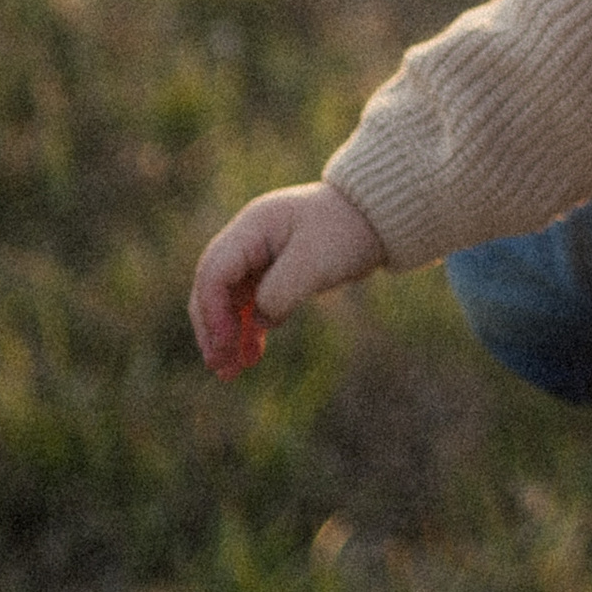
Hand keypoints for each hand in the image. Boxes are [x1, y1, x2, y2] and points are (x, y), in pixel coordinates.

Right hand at [189, 182, 386, 376]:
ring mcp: (260, 255)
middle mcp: (249, 239)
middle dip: (213, 328)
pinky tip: (250, 356)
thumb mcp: (314, 264)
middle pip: (213, 287)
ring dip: (228, 334)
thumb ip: (279, 293)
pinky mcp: (275, 271)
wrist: (379, 218)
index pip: (214, 272)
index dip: (213, 311)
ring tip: (229, 373)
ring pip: (230, 299)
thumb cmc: (347, 231)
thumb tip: (258, 322)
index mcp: (252, 227)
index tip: (225, 345)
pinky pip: (252, 303)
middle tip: (218, 366)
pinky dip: (249, 329)